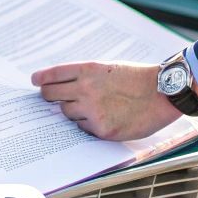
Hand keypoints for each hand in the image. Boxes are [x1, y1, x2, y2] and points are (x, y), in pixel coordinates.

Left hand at [31, 61, 180, 140]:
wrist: (162, 93)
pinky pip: (83, 128)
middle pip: (51, 95)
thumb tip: (65, 86)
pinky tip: (103, 119)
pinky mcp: (102, 129)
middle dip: (49, 97)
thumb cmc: (137, 79)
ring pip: (66, 114)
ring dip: (73, 112)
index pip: (53, 74)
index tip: (35, 81)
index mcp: (88, 70)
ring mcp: (92, 111)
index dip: (41, 79)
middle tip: (50, 99)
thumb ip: (86, 76)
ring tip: (91, 108)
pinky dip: (89, 125)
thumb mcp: (109, 68)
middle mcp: (86, 89)